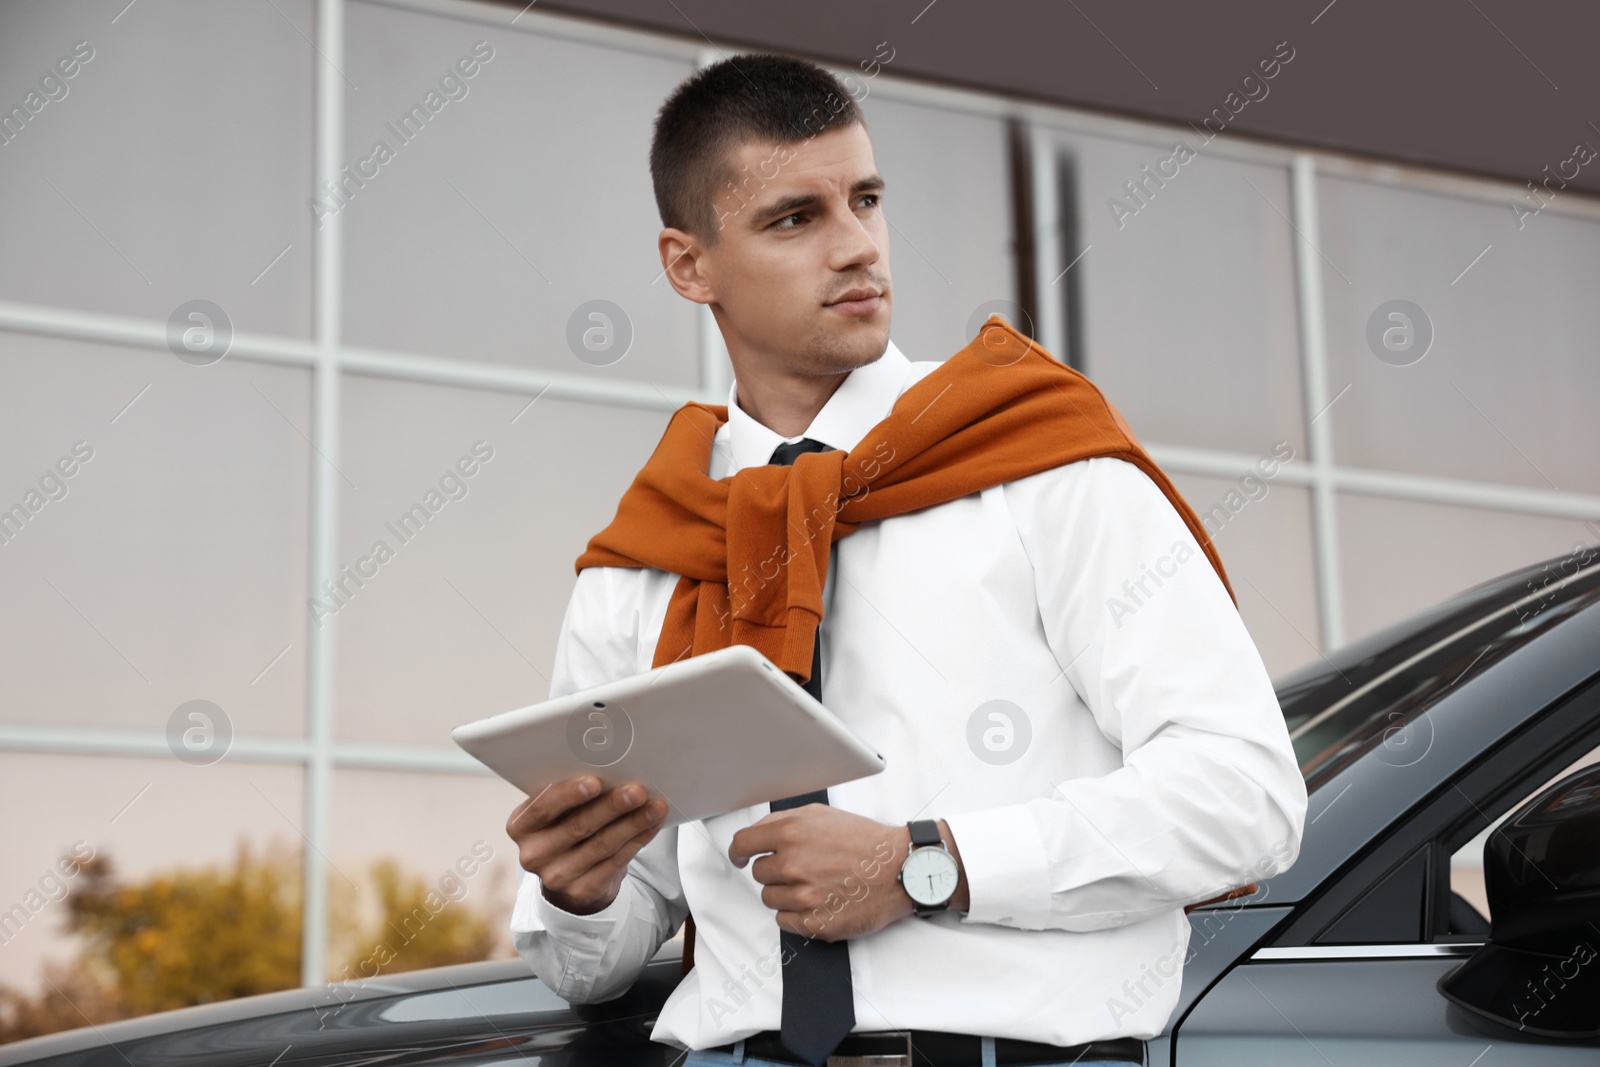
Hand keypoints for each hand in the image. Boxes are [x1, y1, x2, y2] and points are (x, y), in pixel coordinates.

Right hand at [505, 775, 667, 915]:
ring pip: (601, 845)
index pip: (542, 807)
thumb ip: (571, 794)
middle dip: (611, 806)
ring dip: (633, 823)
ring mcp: (555, 877)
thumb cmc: (565, 827)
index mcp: (521, 826)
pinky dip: (638, 840)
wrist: (568, 875)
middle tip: (637, 790)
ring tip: (655, 806)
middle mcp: (533, 854)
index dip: (569, 794)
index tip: (595, 781)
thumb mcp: (557, 811)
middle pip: (577, 826)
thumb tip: (613, 770)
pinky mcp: (580, 891)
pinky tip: (652, 824)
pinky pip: (615, 862)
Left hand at [727, 806, 965, 940]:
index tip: (740, 857)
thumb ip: (783, 821)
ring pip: (770, 899)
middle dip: (776, 871)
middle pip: (759, 875)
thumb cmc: (865, 842)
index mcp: (791, 833)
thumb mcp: (822, 815)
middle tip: (805, 868)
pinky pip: (784, 922)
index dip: (738, 852)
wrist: (900, 870)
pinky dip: (797, 914)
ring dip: (787, 893)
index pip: (743, 844)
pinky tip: (819, 902)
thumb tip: (756, 834)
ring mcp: (803, 897)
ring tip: (817, 884)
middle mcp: (793, 864)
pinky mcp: (814, 924)